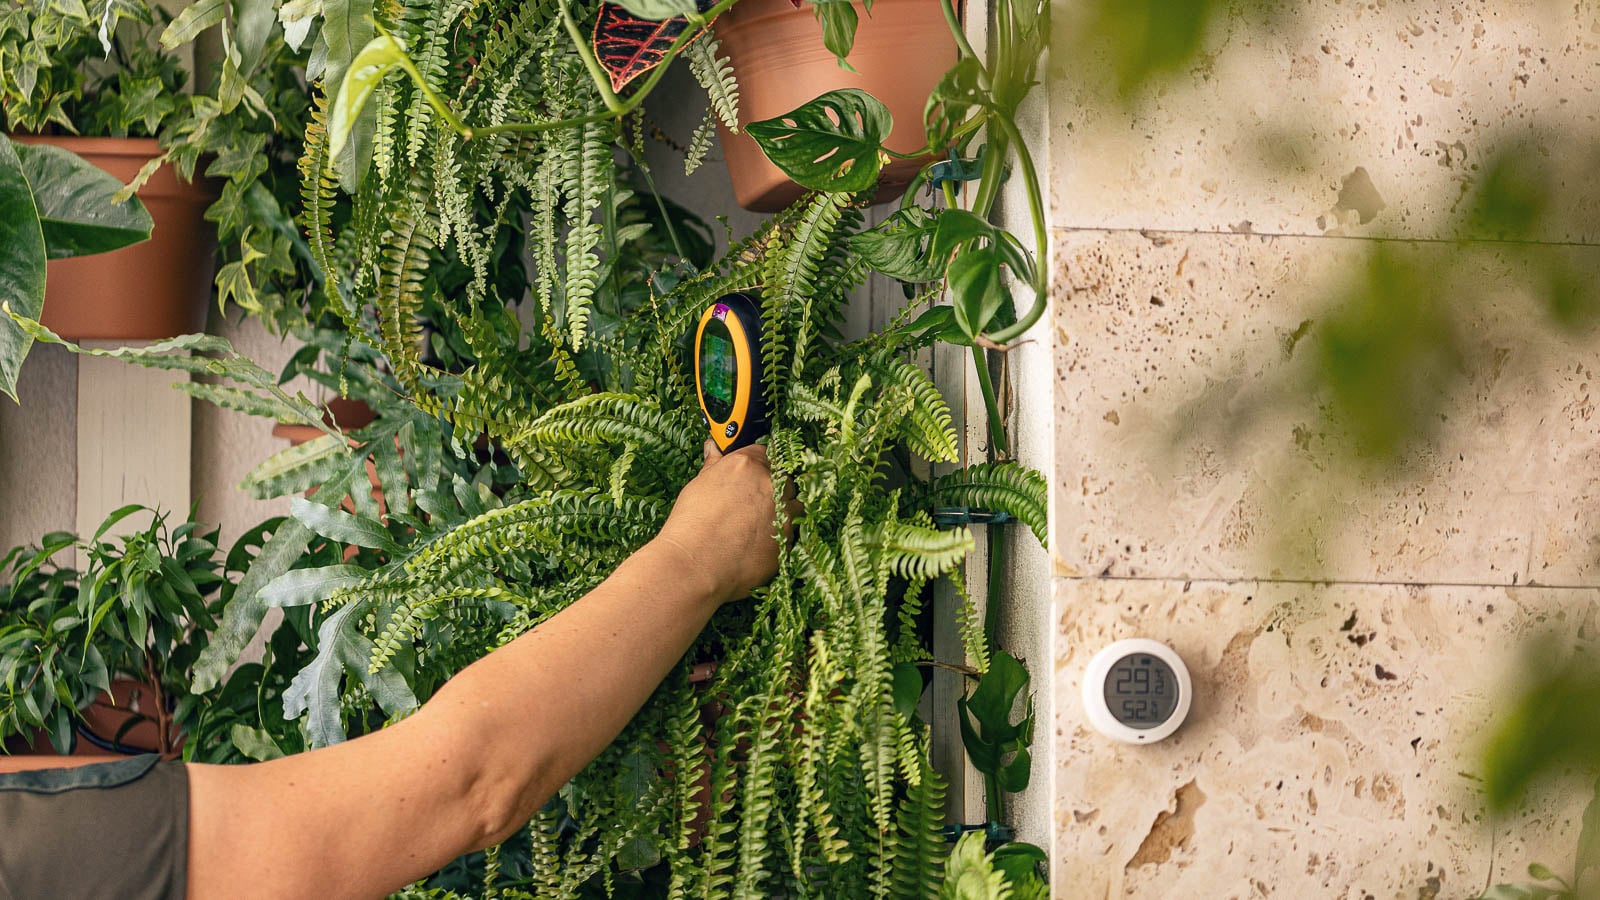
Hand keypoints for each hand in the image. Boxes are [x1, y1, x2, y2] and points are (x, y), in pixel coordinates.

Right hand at [653, 441, 791, 605]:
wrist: (695, 564)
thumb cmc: (690, 524)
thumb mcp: (698, 486)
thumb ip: (714, 466)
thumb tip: (713, 447)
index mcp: (747, 465)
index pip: (764, 453)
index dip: (758, 465)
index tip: (751, 476)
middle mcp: (770, 484)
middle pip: (783, 479)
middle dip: (772, 489)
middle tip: (752, 505)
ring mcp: (783, 513)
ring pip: (794, 506)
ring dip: (782, 512)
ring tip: (757, 526)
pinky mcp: (788, 540)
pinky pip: (791, 534)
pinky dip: (780, 537)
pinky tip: (758, 545)